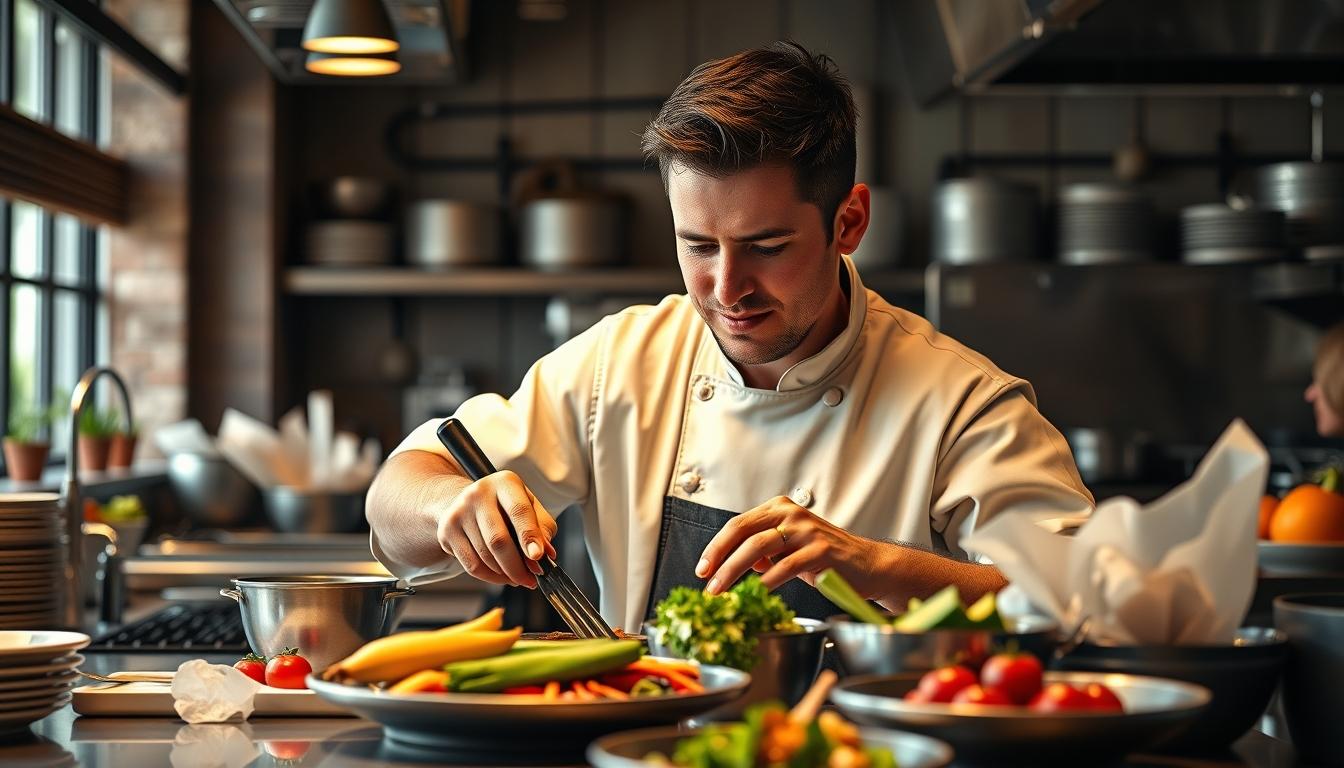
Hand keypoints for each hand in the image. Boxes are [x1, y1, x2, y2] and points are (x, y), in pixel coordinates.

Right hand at [435, 470, 557, 587]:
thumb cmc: (506, 506)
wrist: (469, 502)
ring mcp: (459, 512)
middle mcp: (478, 493)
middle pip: (498, 539)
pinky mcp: (447, 531)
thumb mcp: (529, 506)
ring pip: (485, 556)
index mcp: (505, 482)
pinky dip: (490, 577)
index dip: (529, 536)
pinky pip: (471, 565)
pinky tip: (502, 576)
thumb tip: (547, 553)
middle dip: (517, 566)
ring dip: (505, 574)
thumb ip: (542, 528)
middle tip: (531, 579)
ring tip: (518, 577)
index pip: (518, 511)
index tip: (538, 557)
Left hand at [695, 496, 891, 598]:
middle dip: (719, 559)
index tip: (702, 569)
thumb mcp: (788, 548)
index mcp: (779, 508)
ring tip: (722, 592)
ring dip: (734, 572)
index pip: (737, 524)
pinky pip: (785, 567)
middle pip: (742, 532)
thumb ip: (762, 550)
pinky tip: (755, 595)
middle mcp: (791, 513)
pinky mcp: (822, 550)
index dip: (715, 547)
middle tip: (706, 583)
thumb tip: (734, 563)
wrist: (868, 565)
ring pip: (758, 547)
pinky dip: (766, 583)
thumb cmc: (824, 558)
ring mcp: (807, 530)